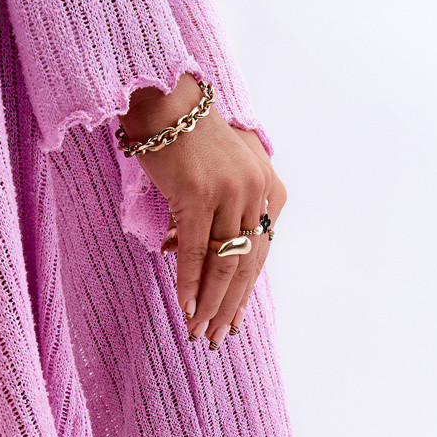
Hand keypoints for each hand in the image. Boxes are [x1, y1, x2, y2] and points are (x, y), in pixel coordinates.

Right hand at [118, 73, 286, 346]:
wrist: (166, 98)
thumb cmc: (190, 137)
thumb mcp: (225, 175)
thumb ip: (229, 214)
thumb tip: (208, 263)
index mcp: (270, 191)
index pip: (260, 255)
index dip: (245, 294)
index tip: (234, 322)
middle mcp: (257, 193)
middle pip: (246, 264)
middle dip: (230, 307)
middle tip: (216, 337)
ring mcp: (231, 193)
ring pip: (224, 263)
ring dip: (210, 303)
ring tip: (198, 330)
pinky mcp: (200, 194)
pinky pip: (194, 250)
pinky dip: (188, 281)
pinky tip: (184, 305)